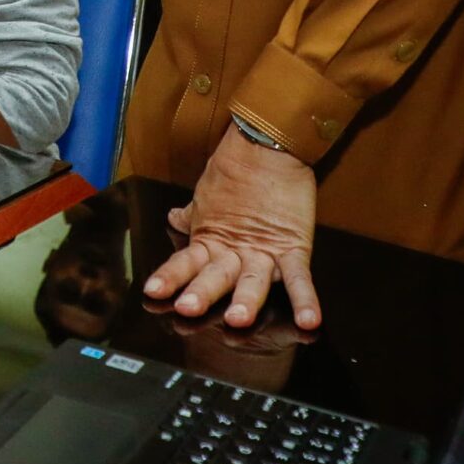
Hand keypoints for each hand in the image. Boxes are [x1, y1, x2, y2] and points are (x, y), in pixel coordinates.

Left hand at [143, 128, 321, 329]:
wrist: (269, 142)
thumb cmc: (236, 168)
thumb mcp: (207, 195)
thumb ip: (193, 215)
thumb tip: (173, 218)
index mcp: (212, 239)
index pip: (185, 262)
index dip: (169, 276)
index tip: (152, 292)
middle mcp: (235, 250)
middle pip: (216, 276)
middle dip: (203, 292)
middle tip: (188, 307)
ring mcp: (265, 249)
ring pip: (253, 280)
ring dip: (245, 299)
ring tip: (238, 318)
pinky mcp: (294, 245)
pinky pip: (300, 276)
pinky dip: (306, 298)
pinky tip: (310, 320)